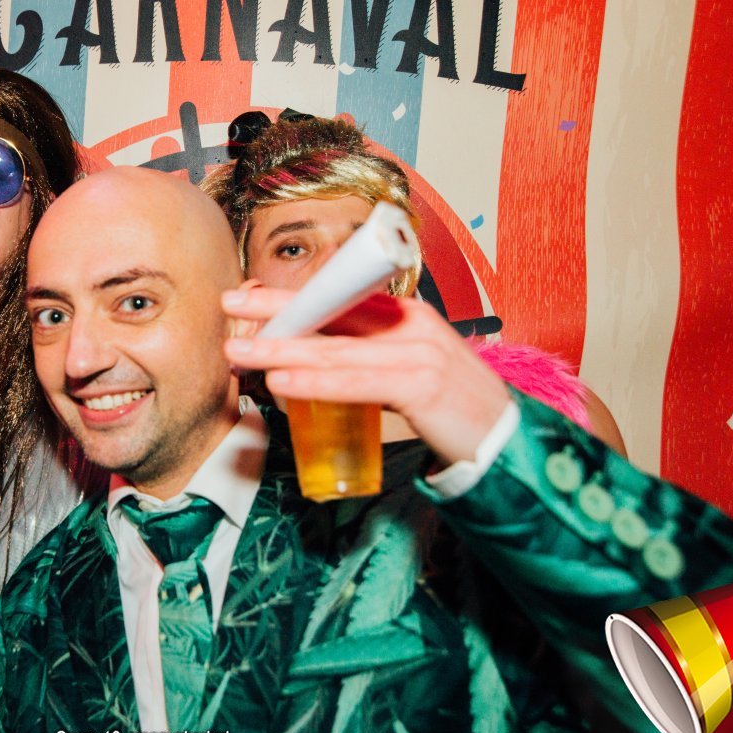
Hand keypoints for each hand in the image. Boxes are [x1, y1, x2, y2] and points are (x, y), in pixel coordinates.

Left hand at [222, 289, 511, 464]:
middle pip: (332, 314)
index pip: (339, 297)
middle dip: (275, 310)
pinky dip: (316, 382)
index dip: (291, 295)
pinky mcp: (423, 387)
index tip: (245, 295)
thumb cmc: (448, 405)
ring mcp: (419, 354)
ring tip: (242, 351)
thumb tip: (307, 355)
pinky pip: (358, 383)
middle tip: (229, 307)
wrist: (503, 438)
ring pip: (337, 350)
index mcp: (406, 315)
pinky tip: (283, 383)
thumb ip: (366, 354)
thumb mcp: (407, 367)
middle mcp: (412, 326)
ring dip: (283, 349)